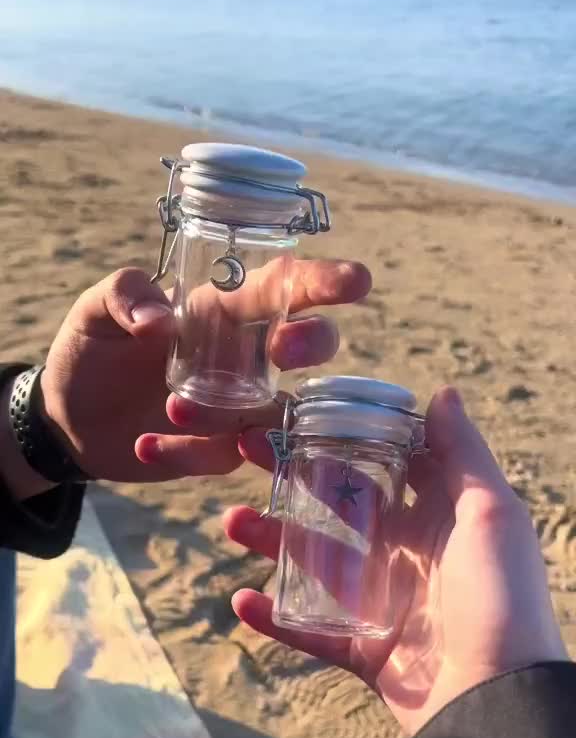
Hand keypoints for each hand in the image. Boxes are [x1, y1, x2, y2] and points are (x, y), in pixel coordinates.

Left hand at [40, 261, 369, 482]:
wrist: (67, 418)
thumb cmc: (90, 350)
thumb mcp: (94, 312)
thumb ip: (124, 298)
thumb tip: (163, 322)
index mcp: (220, 308)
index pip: (281, 287)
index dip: (321, 282)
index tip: (357, 280)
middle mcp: (242, 356)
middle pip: (307, 346)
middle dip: (310, 344)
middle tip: (280, 352)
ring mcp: (236, 406)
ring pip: (277, 413)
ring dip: (232, 414)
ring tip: (172, 408)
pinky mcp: (218, 448)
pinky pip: (226, 457)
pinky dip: (189, 454)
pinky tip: (144, 445)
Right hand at [224, 388, 566, 736]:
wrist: (494, 700)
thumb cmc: (499, 597)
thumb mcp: (491, 514)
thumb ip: (464, 454)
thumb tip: (441, 393)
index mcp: (434, 517)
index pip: (379, 465)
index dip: (339, 438)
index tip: (297, 414)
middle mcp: (403, 553)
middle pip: (333, 508)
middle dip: (288, 482)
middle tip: (242, 454)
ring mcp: (377, 602)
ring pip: (310, 564)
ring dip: (268, 541)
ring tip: (231, 523)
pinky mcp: (359, 648)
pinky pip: (306, 629)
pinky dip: (272, 617)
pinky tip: (241, 599)